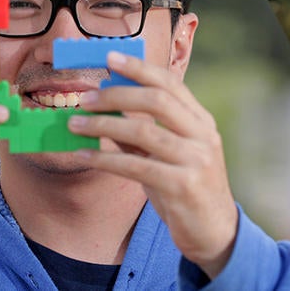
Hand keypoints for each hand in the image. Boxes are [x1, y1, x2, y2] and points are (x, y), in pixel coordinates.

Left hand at [69, 51, 237, 277]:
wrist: (215, 233)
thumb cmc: (185, 189)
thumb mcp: (168, 155)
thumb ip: (143, 131)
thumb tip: (105, 109)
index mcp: (201, 121)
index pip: (170, 83)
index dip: (138, 68)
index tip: (108, 58)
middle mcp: (203, 135)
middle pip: (157, 101)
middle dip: (115, 95)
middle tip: (84, 98)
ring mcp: (196, 160)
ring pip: (144, 132)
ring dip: (103, 125)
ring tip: (74, 123)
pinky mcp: (183, 186)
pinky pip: (137, 166)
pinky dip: (106, 159)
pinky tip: (84, 155)